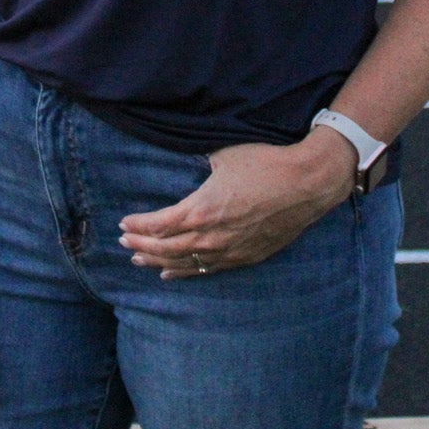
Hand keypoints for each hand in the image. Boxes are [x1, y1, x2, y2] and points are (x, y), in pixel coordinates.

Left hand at [118, 130, 356, 279]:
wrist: (305, 184)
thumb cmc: (265, 164)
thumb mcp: (223, 156)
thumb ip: (200, 163)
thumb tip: (187, 157)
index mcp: (200, 209)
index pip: (158, 224)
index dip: (138, 225)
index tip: (123, 223)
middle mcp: (210, 236)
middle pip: (165, 248)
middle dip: (141, 245)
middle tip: (125, 243)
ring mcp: (227, 250)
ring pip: (183, 263)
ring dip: (158, 261)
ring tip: (139, 260)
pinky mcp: (244, 257)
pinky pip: (207, 270)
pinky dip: (185, 272)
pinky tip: (170, 273)